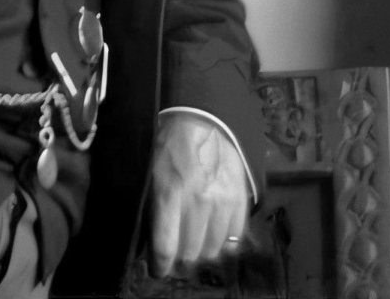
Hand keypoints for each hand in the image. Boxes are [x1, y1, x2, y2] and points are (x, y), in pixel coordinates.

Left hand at [149, 111, 248, 278]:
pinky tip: (213, 231)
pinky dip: (223, 240)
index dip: (160, 265)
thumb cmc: (169, 144)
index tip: (158, 269)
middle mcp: (198, 201)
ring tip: (194, 240)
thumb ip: (151, 205)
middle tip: (175, 249)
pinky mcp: (240, 200)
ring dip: (202, 249)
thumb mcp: (150, 170)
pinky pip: (234, 238)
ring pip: (213, 250)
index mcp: (169, 192)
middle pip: (190, 253)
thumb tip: (150, 239)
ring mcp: (223, 202)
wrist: (202, 119)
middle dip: (179, 256)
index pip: (165, 247)